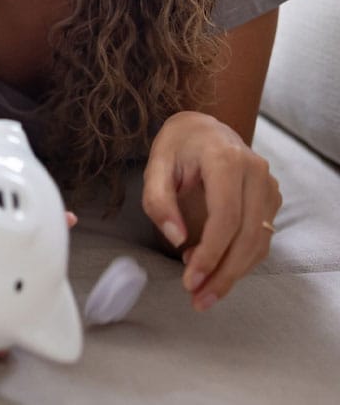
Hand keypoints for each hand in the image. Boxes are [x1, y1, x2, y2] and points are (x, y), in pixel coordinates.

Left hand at [142, 111, 281, 310]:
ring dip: (233, 273)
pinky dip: (240, 259)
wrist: (204, 128)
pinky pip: (261, 238)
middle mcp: (255, 172)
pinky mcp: (270, 198)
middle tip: (198, 299)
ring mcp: (268, 185)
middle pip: (248, 236)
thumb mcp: (156, 165)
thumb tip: (176, 239)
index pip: (226, 217)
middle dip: (223, 273)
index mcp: (226, 159)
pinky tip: (214, 267)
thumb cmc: (178, 145)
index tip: (190, 280)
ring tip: (203, 290)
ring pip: (259, 242)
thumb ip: (158, 200)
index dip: (210, 253)